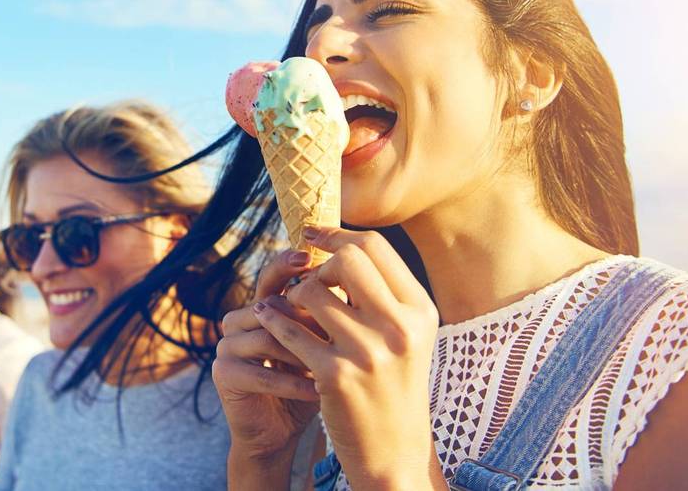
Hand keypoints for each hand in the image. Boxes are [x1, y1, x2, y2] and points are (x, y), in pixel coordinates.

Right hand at [212, 250, 322, 463]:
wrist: (280, 432)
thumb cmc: (310, 384)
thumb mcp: (324, 347)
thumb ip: (333, 317)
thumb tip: (362, 284)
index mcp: (263, 307)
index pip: (274, 275)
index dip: (289, 266)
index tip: (312, 261)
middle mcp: (240, 320)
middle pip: (272, 306)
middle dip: (307, 320)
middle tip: (339, 333)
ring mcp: (227, 345)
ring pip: (267, 337)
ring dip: (303, 354)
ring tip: (333, 366)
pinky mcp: (222, 374)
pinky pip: (260, 373)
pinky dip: (292, 384)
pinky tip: (318, 392)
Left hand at [256, 226, 442, 488]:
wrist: (393, 452)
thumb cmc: (393, 386)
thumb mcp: (406, 336)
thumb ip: (382, 294)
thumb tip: (340, 245)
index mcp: (420, 311)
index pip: (375, 246)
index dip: (337, 234)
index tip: (312, 235)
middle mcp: (399, 328)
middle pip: (348, 258)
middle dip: (320, 263)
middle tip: (309, 280)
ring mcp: (368, 352)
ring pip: (312, 290)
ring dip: (293, 294)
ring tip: (289, 305)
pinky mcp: (335, 375)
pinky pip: (290, 328)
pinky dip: (275, 319)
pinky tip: (268, 318)